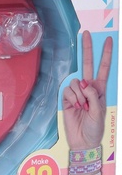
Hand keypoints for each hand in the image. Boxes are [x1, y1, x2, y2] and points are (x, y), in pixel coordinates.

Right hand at [62, 30, 112, 150]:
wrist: (82, 140)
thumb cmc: (95, 127)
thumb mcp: (99, 112)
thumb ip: (93, 96)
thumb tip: (84, 82)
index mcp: (100, 89)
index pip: (103, 68)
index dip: (106, 54)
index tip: (107, 40)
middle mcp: (88, 87)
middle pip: (88, 65)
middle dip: (87, 49)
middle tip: (86, 33)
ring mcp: (77, 92)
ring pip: (76, 81)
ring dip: (79, 95)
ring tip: (82, 108)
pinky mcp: (66, 98)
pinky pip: (68, 91)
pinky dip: (72, 99)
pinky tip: (75, 107)